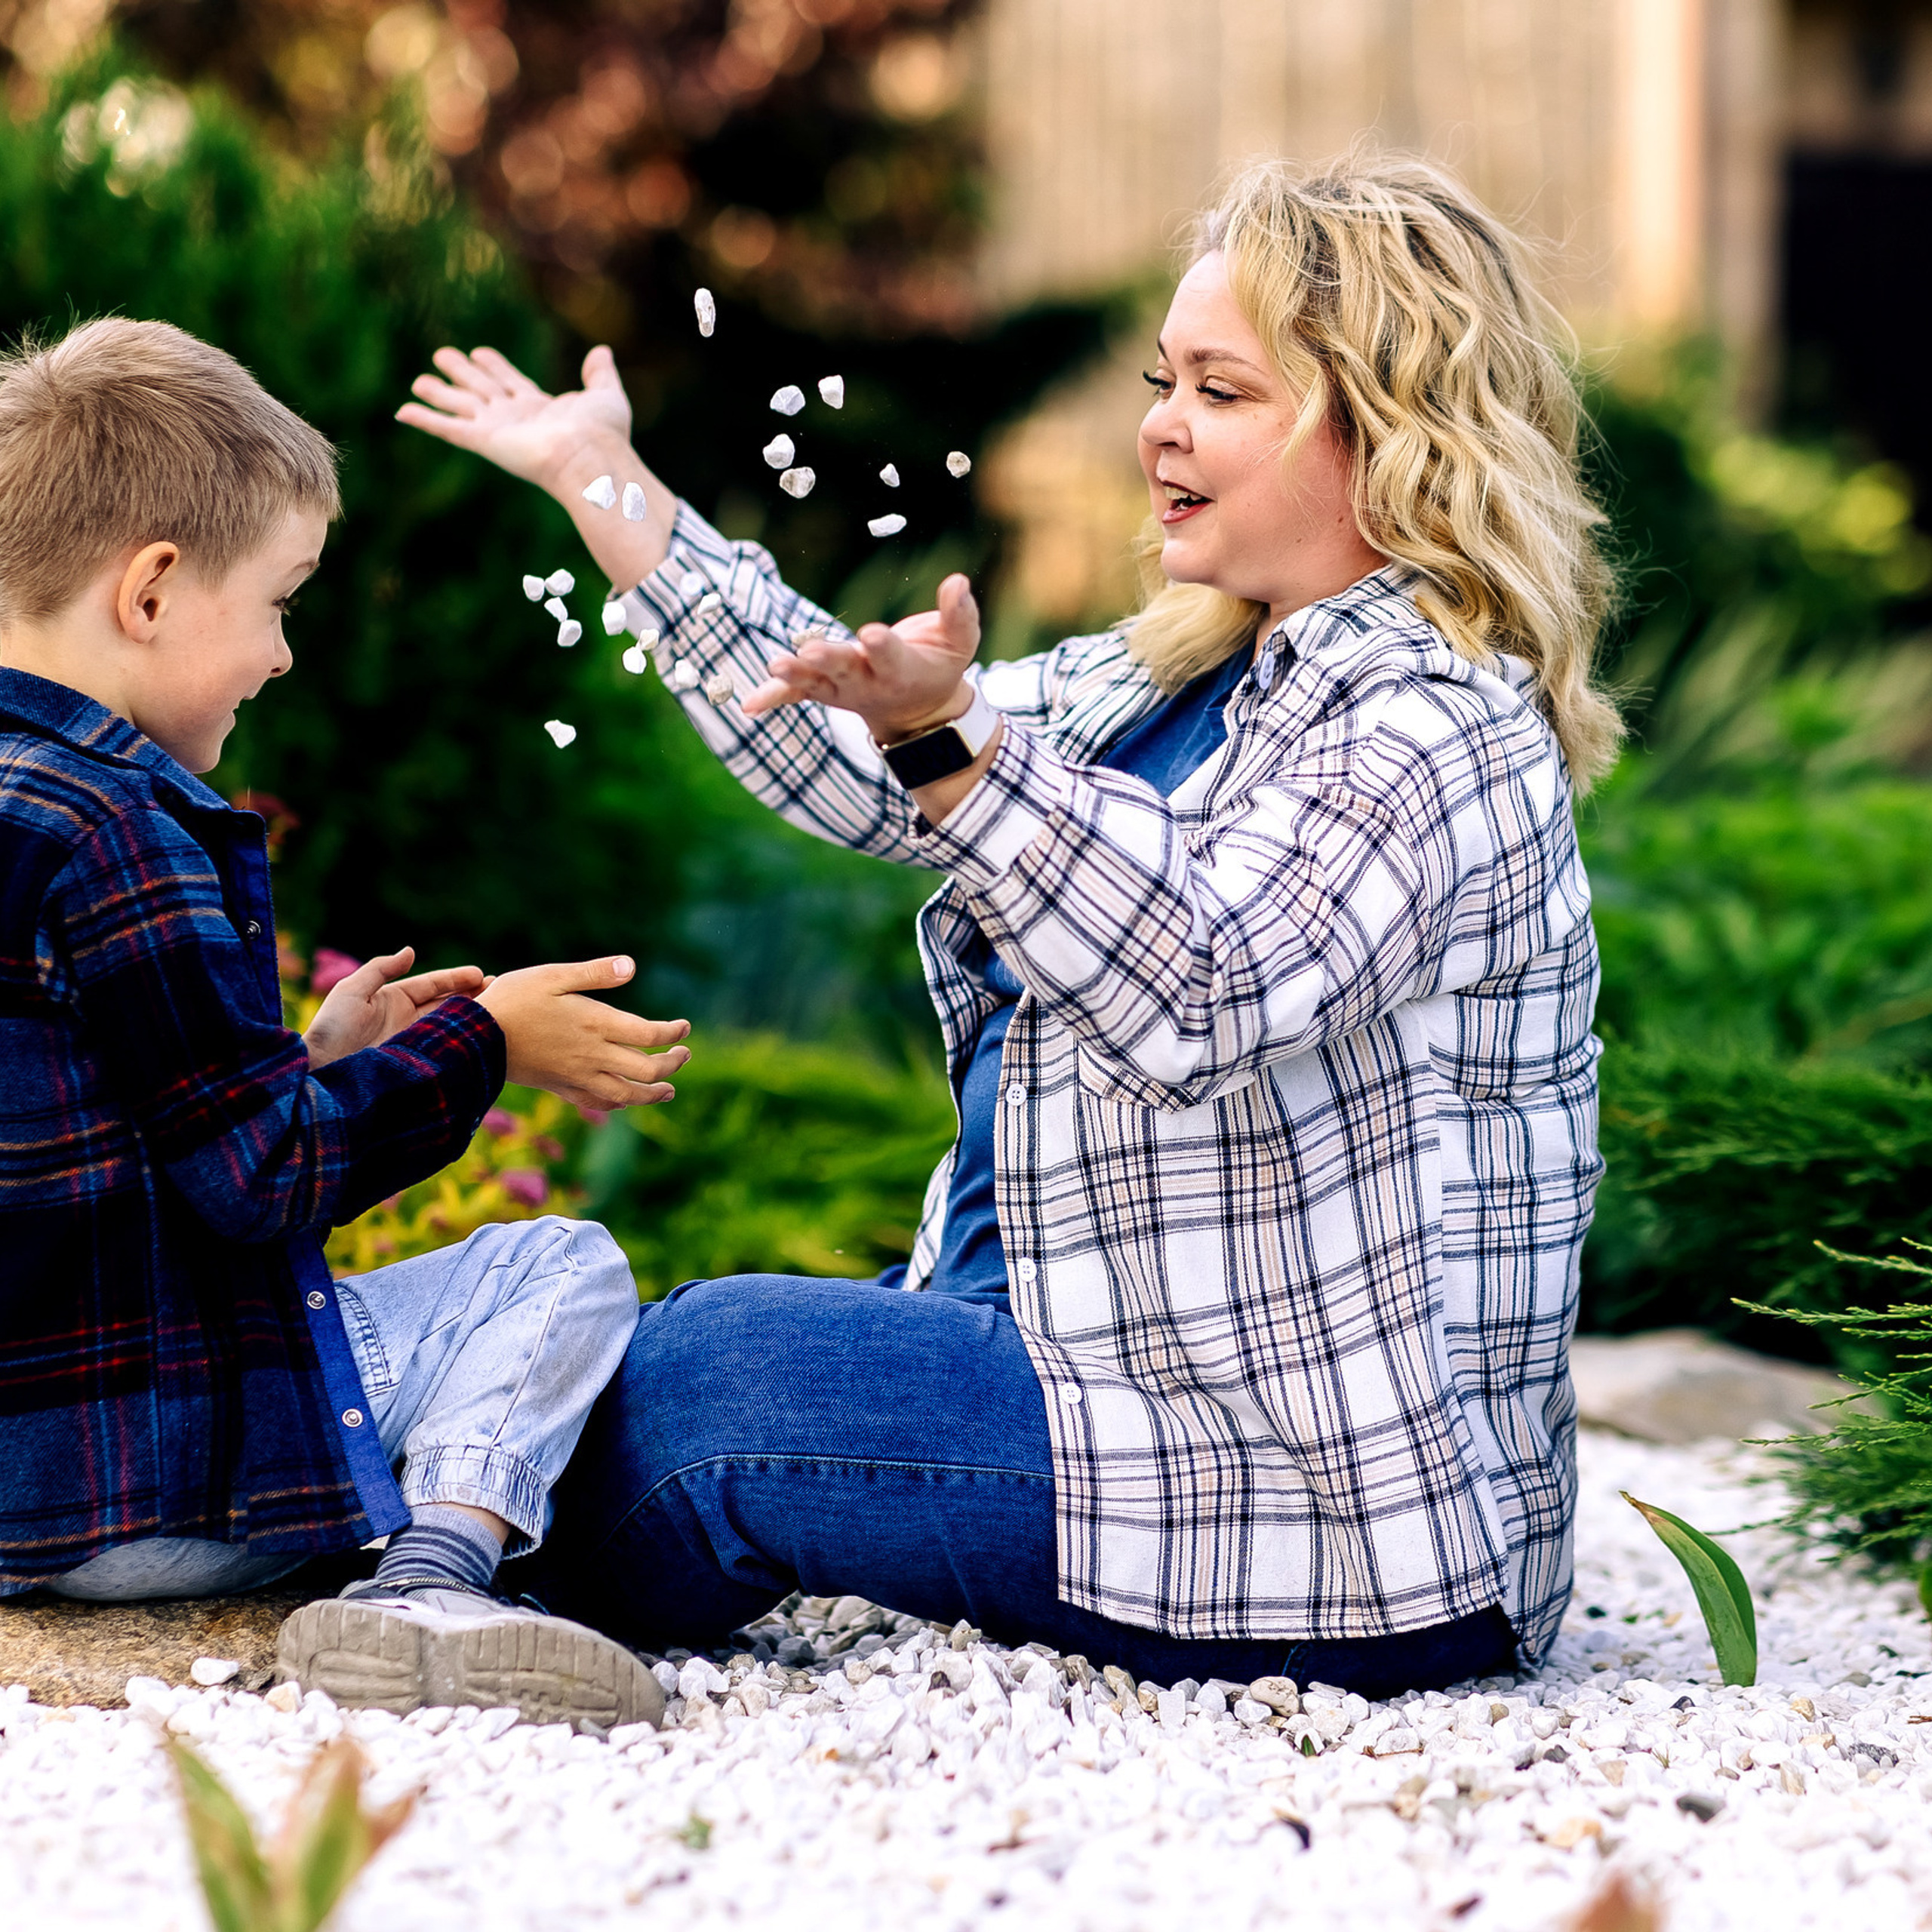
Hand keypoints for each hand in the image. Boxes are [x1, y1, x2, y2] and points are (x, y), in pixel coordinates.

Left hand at [303, 947, 486, 1069]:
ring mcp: (414, 1044)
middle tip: (500, 989)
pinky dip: (463, 1044)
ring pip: (450, 1026)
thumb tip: (411, 950)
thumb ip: (381, 968)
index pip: (432, 985)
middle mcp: (408, 1021)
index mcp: (394, 1000)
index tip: (482, 975)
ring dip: (473, 1018)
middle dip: (474, 996)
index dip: (457, 978)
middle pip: (448, 1004)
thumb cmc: (332, 1029)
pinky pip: (445, 1051)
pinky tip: (482, 1040)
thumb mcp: (352, 991)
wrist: (321, 1073)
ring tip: (499, 1012)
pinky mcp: (418, 1066)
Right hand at [395, 344, 677, 586]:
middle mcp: (515, 419)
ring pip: (460, 406)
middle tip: (442, 355)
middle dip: (463, 373)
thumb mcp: (607, 394)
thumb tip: (601, 351)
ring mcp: (497, 430)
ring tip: (418, 380)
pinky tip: (401, 412)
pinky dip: (423, 419)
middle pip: (482, 390)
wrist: (591, 457)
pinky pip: (446, 428)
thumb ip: (601, 373)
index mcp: (541, 408)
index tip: (480, 352)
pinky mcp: (483, 441)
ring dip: (439, 393)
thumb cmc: (603, 433)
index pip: (512, 383)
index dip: (496, 367)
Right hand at [476, 955, 689, 1110]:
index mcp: (596, 1023)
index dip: (674, 1033)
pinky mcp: (560, 1088)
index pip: (651, 1035)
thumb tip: (632, 965)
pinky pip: (599, 1103)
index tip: (684, 1027)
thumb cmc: (513, 1001)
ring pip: (627, 1095)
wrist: (474, 1040)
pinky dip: (619, 1103)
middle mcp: (593, 1055)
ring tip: (668, 1090)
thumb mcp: (552, 976)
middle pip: (647, 1071)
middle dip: (673, 1065)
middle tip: (684, 1055)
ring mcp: (577, 1076)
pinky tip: (625, 1099)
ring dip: (653, 1094)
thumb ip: (595, 973)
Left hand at [743, 572, 982, 742]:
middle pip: (847, 669)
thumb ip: (960, 614)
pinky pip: (796, 695)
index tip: (872, 634)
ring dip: (794, 676)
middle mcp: (868, 681)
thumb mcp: (960, 642)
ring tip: (774, 667)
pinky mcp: (823, 690)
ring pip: (815, 683)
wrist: (918, 714)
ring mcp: (842, 688)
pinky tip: (748, 706)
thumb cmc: (939, 666)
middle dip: (830, 660)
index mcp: (901, 668)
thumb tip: (958, 581)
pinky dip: (773, 697)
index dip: (882, 646)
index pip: (891, 656)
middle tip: (812, 652)